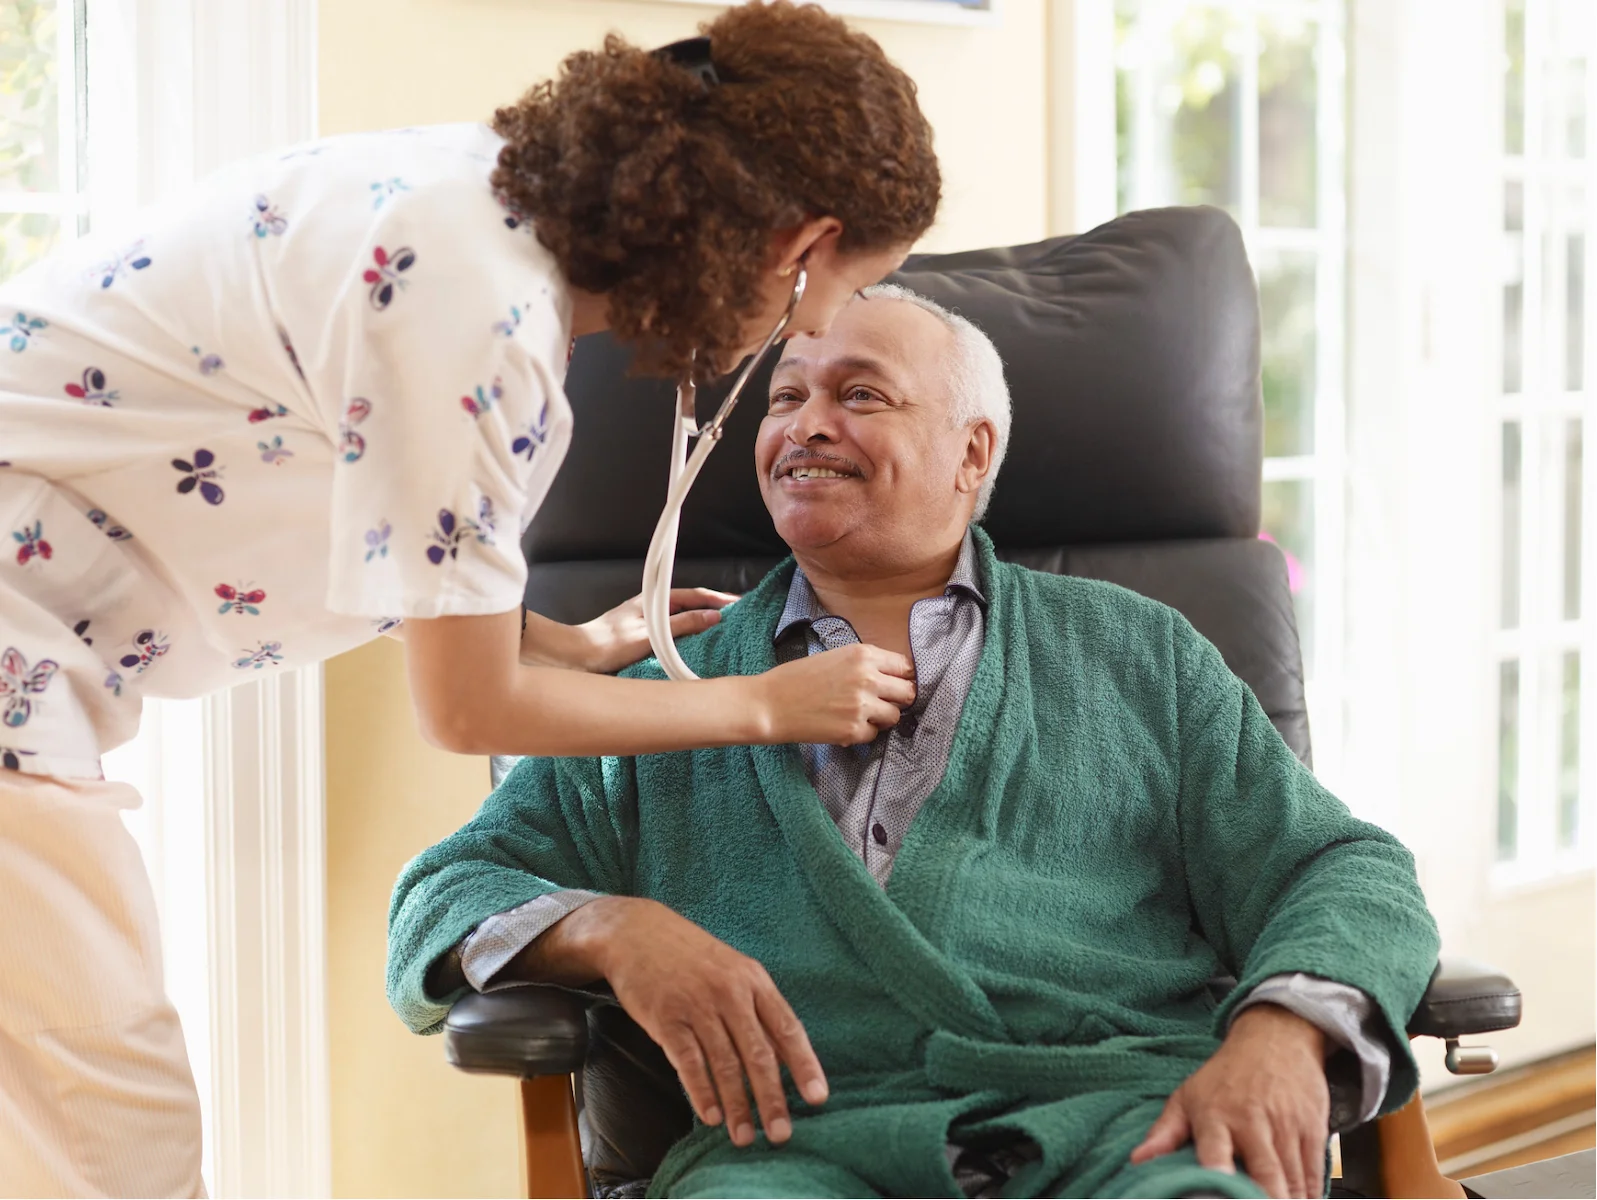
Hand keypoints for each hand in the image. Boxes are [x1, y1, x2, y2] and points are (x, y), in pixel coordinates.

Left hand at [527, 588, 737, 673]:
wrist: (576, 657)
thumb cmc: (608, 644)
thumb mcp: (652, 634)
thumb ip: (684, 624)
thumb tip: (714, 617)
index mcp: (654, 600)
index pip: (695, 595)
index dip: (718, 599)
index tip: (739, 604)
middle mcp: (651, 607)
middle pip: (690, 603)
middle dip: (714, 607)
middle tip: (738, 615)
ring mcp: (646, 621)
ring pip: (682, 617)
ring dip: (702, 620)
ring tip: (723, 629)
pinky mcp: (641, 637)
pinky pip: (672, 631)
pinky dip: (688, 634)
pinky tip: (695, 644)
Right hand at [550, 896, 827, 1146]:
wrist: (636, 932)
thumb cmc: (691, 957)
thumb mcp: (733, 971)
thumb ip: (757, 1010)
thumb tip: (784, 1057)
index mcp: (754, 980)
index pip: (787, 1028)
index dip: (804, 1065)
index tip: (817, 1098)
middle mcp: (730, 992)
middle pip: (758, 1053)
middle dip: (771, 1098)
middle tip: (781, 1135)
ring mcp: (697, 1005)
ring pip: (724, 1064)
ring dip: (737, 1106)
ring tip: (744, 1137)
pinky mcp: (666, 1017)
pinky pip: (688, 1062)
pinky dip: (701, 1091)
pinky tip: (711, 1115)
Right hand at [752, 643, 915, 745]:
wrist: (770, 703)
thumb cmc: (797, 678)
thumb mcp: (835, 656)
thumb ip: (864, 664)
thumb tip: (892, 677)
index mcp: (863, 655)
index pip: (905, 667)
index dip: (901, 678)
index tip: (894, 685)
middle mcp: (868, 678)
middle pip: (908, 693)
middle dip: (898, 699)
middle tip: (881, 702)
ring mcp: (862, 706)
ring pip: (895, 716)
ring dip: (882, 717)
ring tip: (860, 714)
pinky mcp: (854, 730)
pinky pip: (874, 734)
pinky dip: (863, 732)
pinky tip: (844, 725)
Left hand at [1130, 1004, 1329, 1198]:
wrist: (1276, 1039)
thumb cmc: (1227, 1075)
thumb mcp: (1188, 1096)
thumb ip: (1165, 1132)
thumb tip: (1138, 1160)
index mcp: (1215, 1115)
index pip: (1215, 1150)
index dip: (1218, 1174)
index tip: (1218, 1190)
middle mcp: (1253, 1121)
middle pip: (1266, 1174)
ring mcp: (1287, 1126)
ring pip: (1293, 1180)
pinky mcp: (1313, 1130)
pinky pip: (1314, 1175)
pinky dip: (1308, 1196)